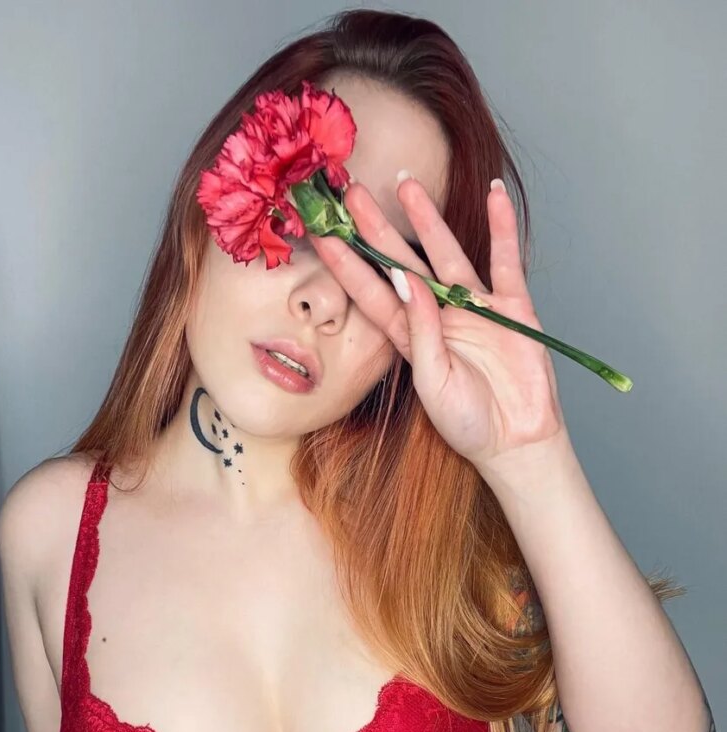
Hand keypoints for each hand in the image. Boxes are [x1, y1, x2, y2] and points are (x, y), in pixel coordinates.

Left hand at [308, 175, 568, 474]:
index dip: (347, 264)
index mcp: (411, 339)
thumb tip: (406, 282)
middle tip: (352, 192)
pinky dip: (503, 228)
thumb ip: (421, 333)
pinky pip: (506, 261)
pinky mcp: (513, 308)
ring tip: (407, 182)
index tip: (321, 234)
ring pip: (447, 254)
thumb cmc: (468, 423)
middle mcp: (438, 317)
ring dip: (429, 219)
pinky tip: (494, 194)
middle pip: (403, 263)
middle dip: (377, 228)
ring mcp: (476, 309)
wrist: (517, 443)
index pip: (372, 293)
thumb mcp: (435, 384)